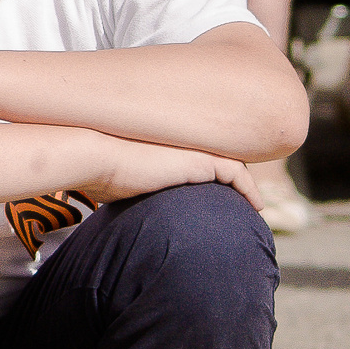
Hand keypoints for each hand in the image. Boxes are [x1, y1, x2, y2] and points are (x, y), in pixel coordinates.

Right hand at [75, 133, 263, 212]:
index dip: (214, 173)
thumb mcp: (116, 180)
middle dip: (234, 178)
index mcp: (166, 144)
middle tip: (245, 200)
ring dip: (246, 185)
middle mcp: (184, 142)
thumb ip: (130, 186)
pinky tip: (256, 206)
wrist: (94, 156)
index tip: (224, 191)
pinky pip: (237, 175)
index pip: (200, 156)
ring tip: (253, 205)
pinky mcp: (200, 161)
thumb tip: (121, 207)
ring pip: (232, 164)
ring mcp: (193, 149)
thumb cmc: (97, 171)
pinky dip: (249, 190)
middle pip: (220, 157)